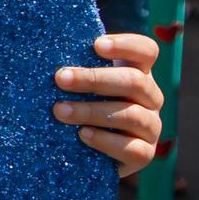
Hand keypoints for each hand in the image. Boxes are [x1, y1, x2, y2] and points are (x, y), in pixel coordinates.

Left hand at [54, 33, 165, 178]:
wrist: (87, 152)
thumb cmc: (80, 105)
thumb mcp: (81, 84)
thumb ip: (76, 68)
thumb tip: (47, 52)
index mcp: (139, 72)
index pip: (146, 51)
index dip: (126, 45)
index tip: (96, 45)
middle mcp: (150, 97)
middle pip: (135, 81)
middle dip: (94, 79)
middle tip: (60, 78)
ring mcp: (151, 126)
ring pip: (131, 114)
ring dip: (92, 111)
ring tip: (60, 111)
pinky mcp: (144, 154)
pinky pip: (132, 148)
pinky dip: (105, 141)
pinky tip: (82, 135)